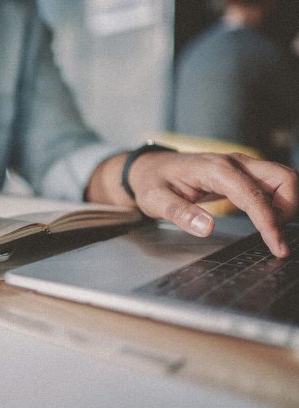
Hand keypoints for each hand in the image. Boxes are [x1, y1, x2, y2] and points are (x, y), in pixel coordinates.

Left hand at [88, 152, 297, 257]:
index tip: (276, 247)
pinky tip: (264, 220)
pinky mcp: (242, 174)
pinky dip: (277, 202)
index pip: (253, 195)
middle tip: (273, 235)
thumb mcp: (155, 200)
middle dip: (287, 207)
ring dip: (285, 204)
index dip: (268, 222)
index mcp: (214, 169)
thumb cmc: (152, 182)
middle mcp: (233, 162)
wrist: (150, 168)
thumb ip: (179, 213)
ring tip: (267, 229)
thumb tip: (207, 228)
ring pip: (282, 179)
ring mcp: (240, 166)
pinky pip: (272, 184)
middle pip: (283, 177)